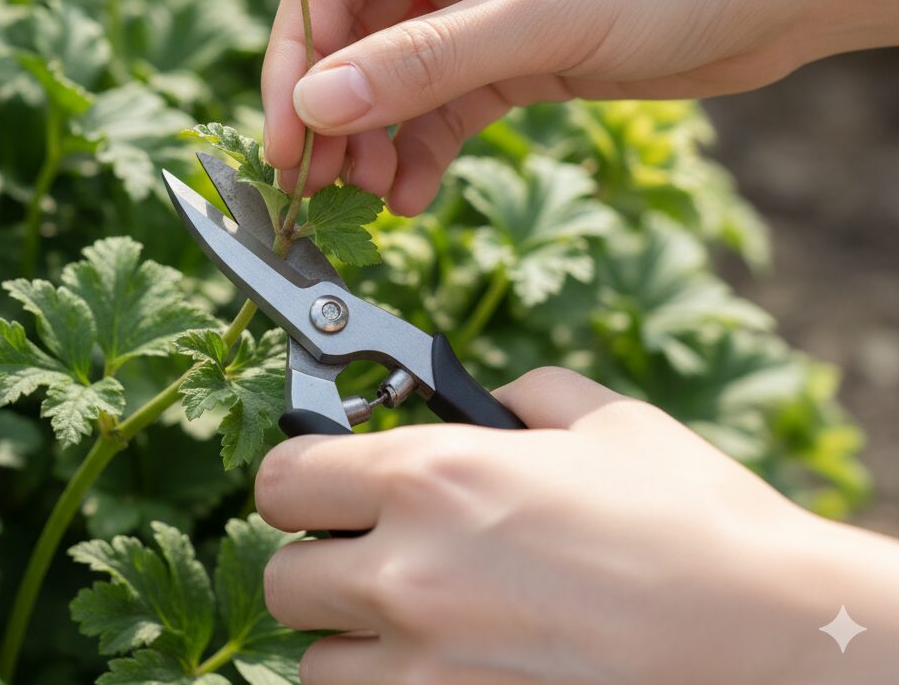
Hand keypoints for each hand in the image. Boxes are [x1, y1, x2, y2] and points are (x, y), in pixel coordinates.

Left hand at [257, 368, 898, 683]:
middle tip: (371, 547)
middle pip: (283, 579)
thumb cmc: (688, 515)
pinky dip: (388, 684)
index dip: (298, 475)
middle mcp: (411, 573)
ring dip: (351, 635)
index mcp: (435, 475)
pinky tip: (446, 660)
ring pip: (318, 661)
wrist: (769, 635)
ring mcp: (428, 667)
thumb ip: (517, 396)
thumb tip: (479, 404)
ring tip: (416, 614)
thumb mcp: (600, 417)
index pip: (284, 479)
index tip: (321, 478)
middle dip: (319, 559)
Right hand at [261, 0, 898, 213]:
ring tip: (369, 199)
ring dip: (376, 137)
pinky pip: (446, 99)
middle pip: (357, 27)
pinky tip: (410, 192)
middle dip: (336, 109)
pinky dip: (424, 145)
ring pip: (397, 71)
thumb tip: (314, 107)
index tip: (284, 140)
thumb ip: (425, 62)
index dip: (298, 59)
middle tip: (317, 188)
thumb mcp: (544, 16)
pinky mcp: (513, 45)